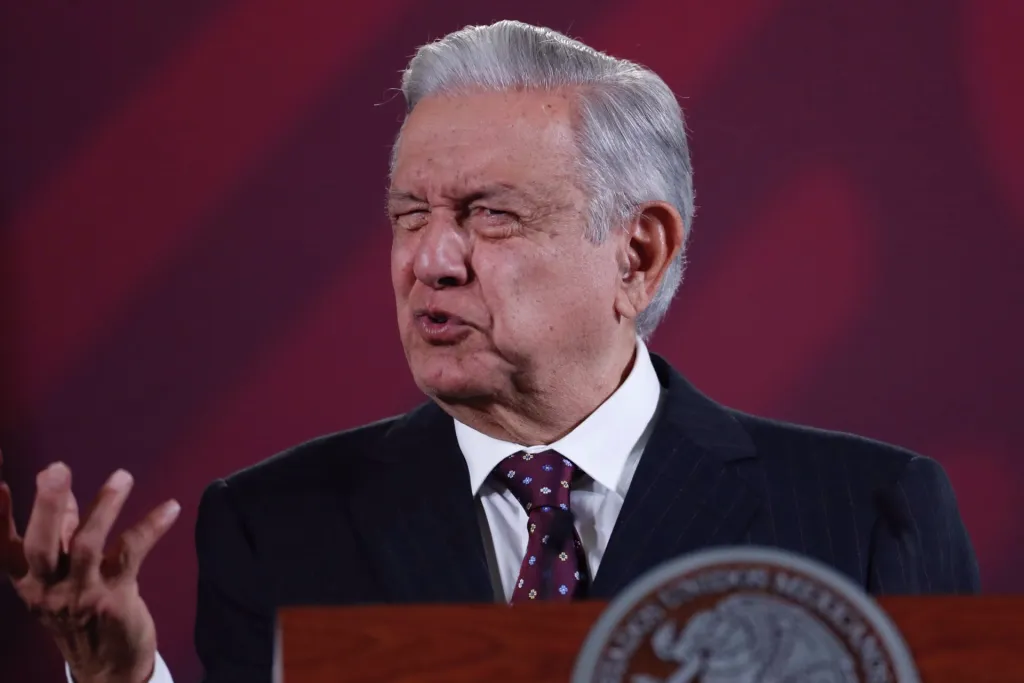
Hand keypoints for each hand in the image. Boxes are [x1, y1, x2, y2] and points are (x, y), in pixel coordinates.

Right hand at [0, 451, 179, 682]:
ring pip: (88, 546)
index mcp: (27, 581)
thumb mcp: (60, 576)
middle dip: (49, 505)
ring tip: (122, 476)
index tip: (1, 484)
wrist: (107, 668)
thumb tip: (63, 490)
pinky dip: (151, 527)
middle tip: (56, 468)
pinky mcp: (114, 598)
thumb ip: (62, 532)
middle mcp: (47, 589)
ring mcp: (80, 595)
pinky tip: (171, 507)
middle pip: (42, 545)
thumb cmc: (80, 610)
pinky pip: (132, 554)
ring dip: (105, 507)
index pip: (5, 548)